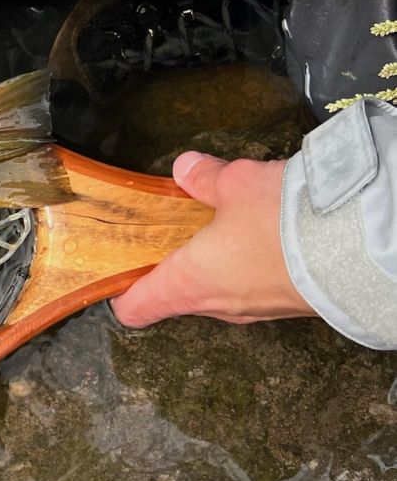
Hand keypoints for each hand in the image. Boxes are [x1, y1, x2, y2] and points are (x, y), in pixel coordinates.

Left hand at [110, 151, 317, 327]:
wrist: (362, 249)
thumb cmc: (284, 221)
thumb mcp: (236, 184)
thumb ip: (205, 178)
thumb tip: (186, 168)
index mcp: (189, 282)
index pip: (137, 307)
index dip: (122, 291)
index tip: (118, 272)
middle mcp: (218, 305)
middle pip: (178, 296)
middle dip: (174, 267)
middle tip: (174, 233)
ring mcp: (257, 311)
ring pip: (220, 293)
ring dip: (217, 265)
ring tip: (225, 228)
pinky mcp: (291, 306)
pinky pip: (256, 290)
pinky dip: (252, 268)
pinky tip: (266, 237)